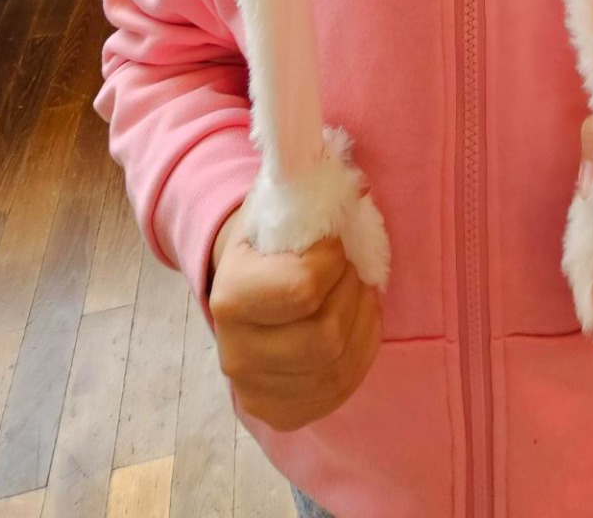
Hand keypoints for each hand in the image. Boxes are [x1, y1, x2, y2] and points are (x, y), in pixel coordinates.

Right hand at [209, 210, 382, 431]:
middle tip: (349, 269)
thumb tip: (348, 179)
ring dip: (362, 319)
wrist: (240, 286)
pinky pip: (341, 387)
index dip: (332, 261)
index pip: (302, 289)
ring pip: (338, 363)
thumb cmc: (267, 240)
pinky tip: (357, 322)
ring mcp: (257, 390)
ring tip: (357, 291)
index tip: (333, 243)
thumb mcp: (276, 206)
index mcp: (230, 295)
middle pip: (326, 334)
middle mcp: (236, 353)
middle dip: (351, 292)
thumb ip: (305, 194)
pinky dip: (362, 351)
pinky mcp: (282, 412)